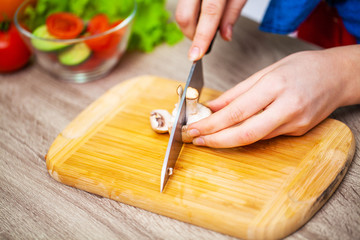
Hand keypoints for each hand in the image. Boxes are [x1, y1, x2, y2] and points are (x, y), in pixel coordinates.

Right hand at [175, 0, 246, 60]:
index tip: (196, 55)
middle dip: (192, 35)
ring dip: (191, 24)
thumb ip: (233, 12)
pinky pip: (182, 5)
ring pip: (180, 11)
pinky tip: (200, 13)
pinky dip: (191, 14)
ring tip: (205, 24)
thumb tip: (225, 36)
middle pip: (184, 16)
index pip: (209, 13)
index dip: (201, 37)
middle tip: (203, 41)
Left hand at [185, 45, 359, 147]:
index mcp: (275, 86)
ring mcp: (295, 123)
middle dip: (215, 140)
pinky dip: (246, 135)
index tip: (194, 128)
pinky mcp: (299, 132)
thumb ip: (237, 92)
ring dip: (227, 140)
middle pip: (244, 133)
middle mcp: (287, 108)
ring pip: (254, 138)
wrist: (338, 77)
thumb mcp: (266, 71)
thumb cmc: (303, 68)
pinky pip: (266, 136)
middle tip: (196, 140)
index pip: (236, 112)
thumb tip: (212, 106)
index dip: (211, 124)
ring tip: (209, 137)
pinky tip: (233, 133)